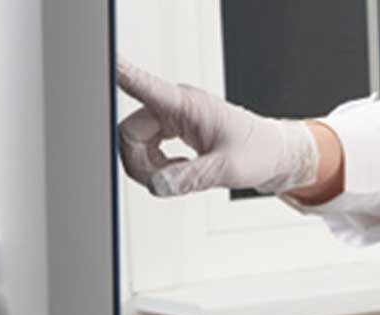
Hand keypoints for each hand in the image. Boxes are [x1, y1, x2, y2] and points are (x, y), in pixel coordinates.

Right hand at [116, 59, 317, 196]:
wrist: (274, 155)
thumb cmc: (259, 151)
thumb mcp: (228, 169)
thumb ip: (192, 178)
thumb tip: (157, 186)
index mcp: (187, 104)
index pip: (144, 87)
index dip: (120, 76)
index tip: (105, 63)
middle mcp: (174, 107)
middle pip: (129, 133)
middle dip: (141, 163)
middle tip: (167, 182)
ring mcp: (171, 119)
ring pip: (134, 144)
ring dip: (150, 167)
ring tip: (182, 175)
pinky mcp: (172, 131)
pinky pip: (146, 151)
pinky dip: (157, 168)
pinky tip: (181, 171)